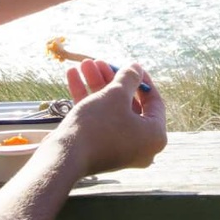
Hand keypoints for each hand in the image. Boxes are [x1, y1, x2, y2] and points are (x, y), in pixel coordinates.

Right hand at [58, 58, 166, 173]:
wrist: (64, 157)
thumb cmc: (98, 124)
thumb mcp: (116, 95)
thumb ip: (129, 78)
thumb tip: (137, 68)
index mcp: (154, 136)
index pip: (154, 101)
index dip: (142, 79)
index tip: (130, 65)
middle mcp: (141, 146)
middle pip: (129, 104)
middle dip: (111, 79)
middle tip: (99, 62)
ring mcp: (119, 149)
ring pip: (110, 110)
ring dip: (96, 84)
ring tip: (84, 64)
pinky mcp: (99, 150)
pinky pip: (99, 120)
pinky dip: (87, 99)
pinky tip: (73, 76)